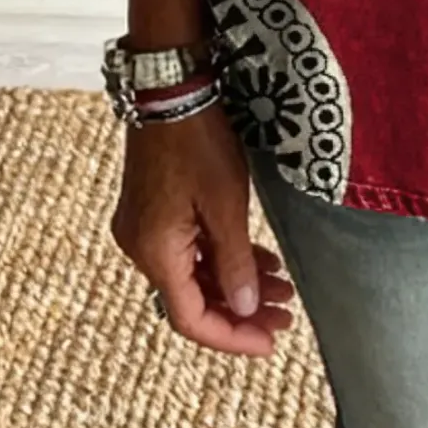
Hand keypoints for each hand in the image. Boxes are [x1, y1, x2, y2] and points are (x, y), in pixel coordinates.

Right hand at [110, 101, 294, 356]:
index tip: (272, 342)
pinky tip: (259, 260)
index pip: (192, 318)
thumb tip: (246, 308)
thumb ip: (235, 261)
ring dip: (235, 283)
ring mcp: (144, 227)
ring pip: (193, 273)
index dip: (233, 336)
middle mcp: (141, 248)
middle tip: (286, 316)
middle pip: (192, 299)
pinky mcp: (153, 208)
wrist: (170, 86)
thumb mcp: (226, 203)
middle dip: (241, 311)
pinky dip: (221, 258)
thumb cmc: (199, 140)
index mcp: (155, 253)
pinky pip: (188, 249)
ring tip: (282, 289)